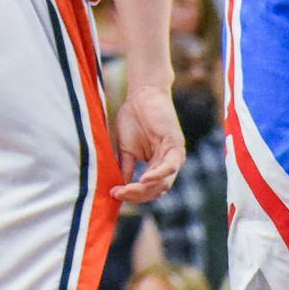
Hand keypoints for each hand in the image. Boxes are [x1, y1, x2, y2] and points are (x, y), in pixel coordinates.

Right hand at [110, 84, 184, 202]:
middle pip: (156, 191)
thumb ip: (126, 168)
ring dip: (145, 189)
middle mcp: (168, 164)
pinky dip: (158, 175)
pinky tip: (143, 179)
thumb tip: (118, 189)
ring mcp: (174, 156)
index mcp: (157, 166)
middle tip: (118, 193)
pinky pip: (170, 166)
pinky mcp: (175, 145)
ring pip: (164, 183)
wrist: (141, 94)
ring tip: (127, 190)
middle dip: (136, 195)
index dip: (131, 195)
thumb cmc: (133, 118)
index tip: (113, 194)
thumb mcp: (125, 149)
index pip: (147, 190)